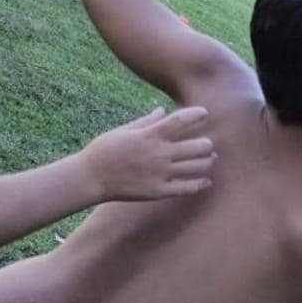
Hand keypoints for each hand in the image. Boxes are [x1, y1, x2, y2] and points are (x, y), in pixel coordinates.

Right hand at [83, 107, 214, 200]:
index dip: (196, 114)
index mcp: (150, 136)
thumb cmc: (105, 150)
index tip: (205, 113)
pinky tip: (206, 181)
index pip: (180, 120)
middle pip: (197, 146)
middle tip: (207, 143)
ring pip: (197, 167)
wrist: (91, 177)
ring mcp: (160, 173)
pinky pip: (187, 188)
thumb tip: (162, 111)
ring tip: (210, 158)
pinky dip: (200, 184)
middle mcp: (159, 154)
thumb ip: (146, 122)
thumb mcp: (123, 131)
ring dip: (207, 161)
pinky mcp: (159, 191)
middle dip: (207, 144)